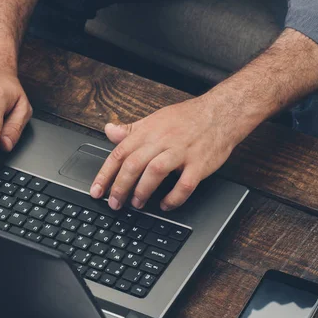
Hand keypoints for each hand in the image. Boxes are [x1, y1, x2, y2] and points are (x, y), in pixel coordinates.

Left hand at [90, 96, 249, 210]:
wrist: (221, 112)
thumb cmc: (187, 118)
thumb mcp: (154, 119)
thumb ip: (131, 130)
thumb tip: (109, 131)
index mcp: (148, 132)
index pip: (119, 154)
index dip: (105, 175)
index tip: (96, 192)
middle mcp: (162, 140)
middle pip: (134, 164)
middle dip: (120, 187)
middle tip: (114, 203)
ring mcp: (181, 151)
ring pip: (156, 172)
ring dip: (143, 191)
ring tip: (137, 204)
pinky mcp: (199, 163)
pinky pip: (185, 184)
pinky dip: (174, 197)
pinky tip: (165, 205)